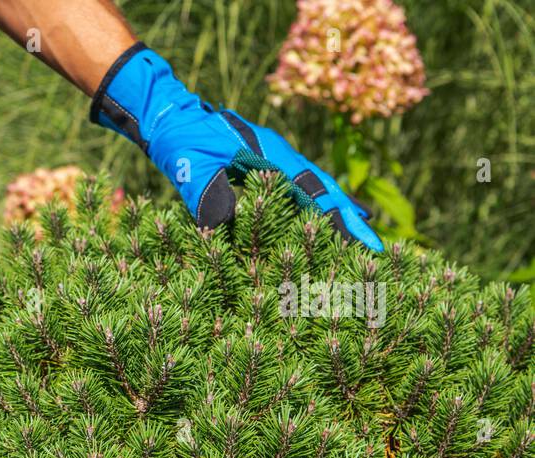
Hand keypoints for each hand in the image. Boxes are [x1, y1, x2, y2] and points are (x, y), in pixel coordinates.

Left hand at [91, 43, 382, 251]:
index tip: (365, 240)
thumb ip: (208, 192)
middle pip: (324, 191)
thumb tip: (225, 225)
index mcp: (271, 157)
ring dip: (336, 212)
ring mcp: (273, 161)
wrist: (170, 118)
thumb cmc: (181, 141)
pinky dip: (313, 204)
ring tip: (360, 235)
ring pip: (313, 188)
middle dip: (349, 220)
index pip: (314, 193)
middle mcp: (280, 158)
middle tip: (377, 249)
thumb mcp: (190, 166)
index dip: (339, 219)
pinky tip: (319, 219)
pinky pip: (295, 188)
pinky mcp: (262, 166)